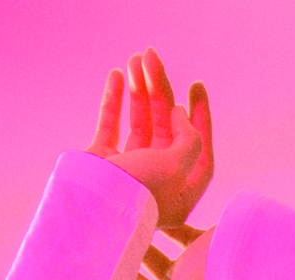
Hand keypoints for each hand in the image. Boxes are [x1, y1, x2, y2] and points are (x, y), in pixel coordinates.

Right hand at [87, 48, 213, 230]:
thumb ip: (189, 139)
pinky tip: (117, 75)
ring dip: (139, 90)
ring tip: (135, 58)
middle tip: (153, 56)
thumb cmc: (139, 192)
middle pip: (167, 130)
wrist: (92, 207)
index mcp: (180, 195)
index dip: (201, 119)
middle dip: (161, 91)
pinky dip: (114, 100)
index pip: (200, 153)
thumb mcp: (177, 166)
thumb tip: (178, 114)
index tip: (196, 86)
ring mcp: (128, 172)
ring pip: (140, 123)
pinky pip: (111, 125)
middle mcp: (156, 183)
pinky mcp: (103, 162)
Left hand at [124, 224, 214, 279]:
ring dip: (146, 252)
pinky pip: (182, 241)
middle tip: (117, 257)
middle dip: (133, 278)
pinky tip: (156, 217)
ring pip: (165, 267)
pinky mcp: (209, 250)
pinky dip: (168, 231)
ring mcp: (201, 276)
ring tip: (131, 235)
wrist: (251, 248)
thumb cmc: (210, 278)